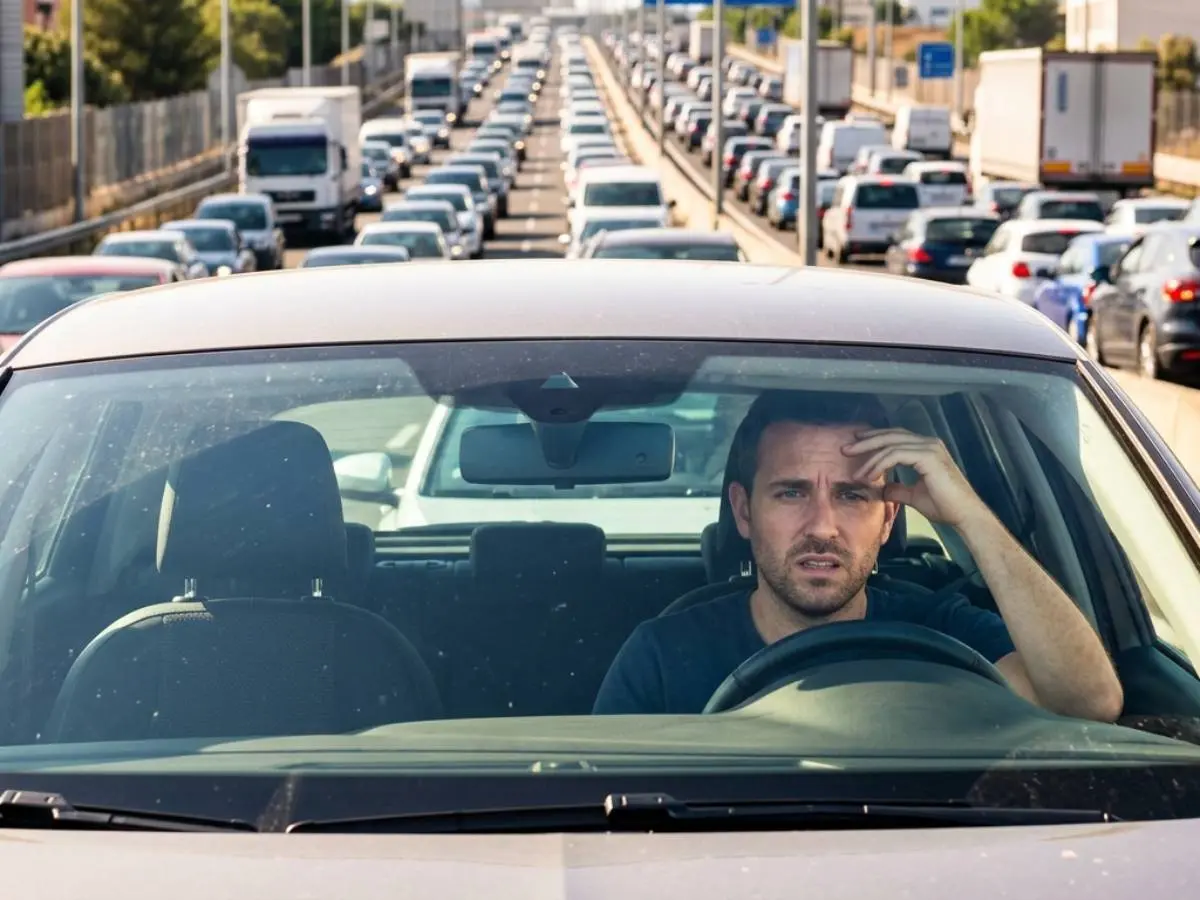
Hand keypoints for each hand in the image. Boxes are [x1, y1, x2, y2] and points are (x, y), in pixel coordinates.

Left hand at [842, 428, 987, 528]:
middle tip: (845, 449)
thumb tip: (884, 489)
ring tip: (855, 471)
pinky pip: (895, 455)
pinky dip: (879, 464)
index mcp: (926, 448)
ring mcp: (929, 448)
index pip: (896, 437)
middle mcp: (928, 443)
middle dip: (866, 442)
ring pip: (890, 444)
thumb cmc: (945, 506)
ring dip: (869, 458)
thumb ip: (899, 489)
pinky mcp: (928, 457)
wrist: (964, 516)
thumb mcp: (915, 496)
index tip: (856, 446)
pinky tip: (869, 476)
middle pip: (890, 435)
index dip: (875, 439)